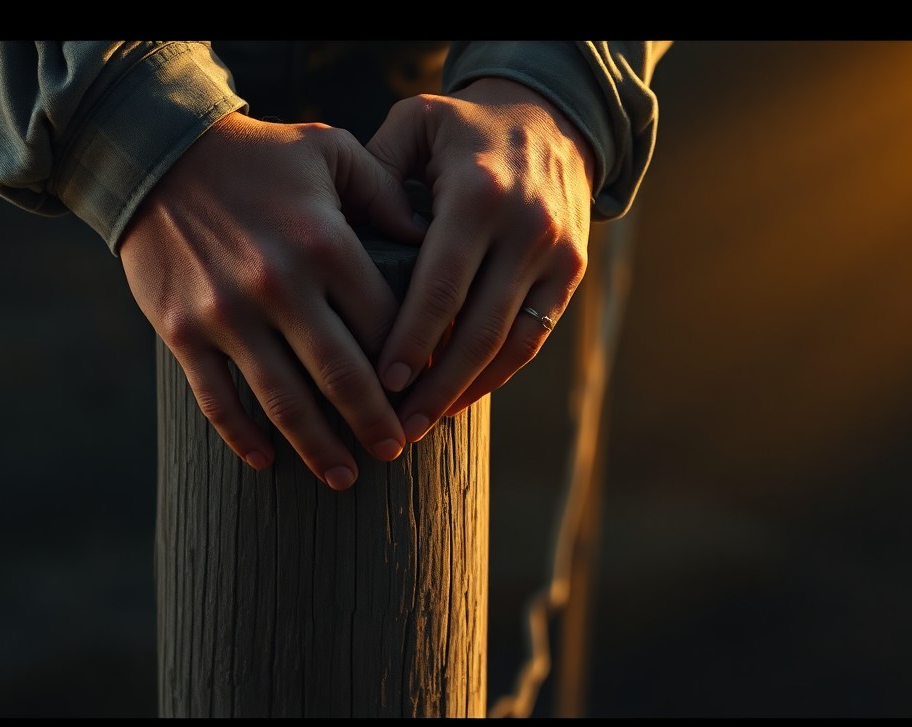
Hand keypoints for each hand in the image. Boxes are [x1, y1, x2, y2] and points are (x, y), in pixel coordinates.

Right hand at [119, 111, 424, 489]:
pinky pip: (217, 399)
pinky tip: (266, 461)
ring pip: (284, 401)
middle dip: (376, 423)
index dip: (412, 364)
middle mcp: (279, 285)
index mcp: (325, 242)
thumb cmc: (255, 154)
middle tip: (396, 453)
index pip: (385, 323)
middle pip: (343, 375)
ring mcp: (227, 314)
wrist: (154, 154)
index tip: (427, 392)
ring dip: (318, 447)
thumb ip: (384, 191)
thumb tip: (431, 239)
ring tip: (345, 478)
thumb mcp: (329, 149)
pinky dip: (242, 437)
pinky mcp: (183, 331)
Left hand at [366, 77, 597, 440]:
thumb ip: (374, 171)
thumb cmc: (464, 128)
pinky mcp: (570, 274)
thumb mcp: (416, 124)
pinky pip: (533, 338)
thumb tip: (340, 239)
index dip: (412, 340)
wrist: (553, 115)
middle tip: (397, 425)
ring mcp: (554, 255)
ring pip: (510, 344)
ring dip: (466, 391)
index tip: (381, 382)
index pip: (442, 285)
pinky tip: (460, 399)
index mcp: (477, 195)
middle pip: (477, 328)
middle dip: (436, 385)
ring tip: (423, 424)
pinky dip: (497, 374)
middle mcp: (524, 228)